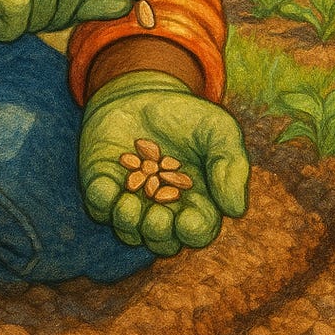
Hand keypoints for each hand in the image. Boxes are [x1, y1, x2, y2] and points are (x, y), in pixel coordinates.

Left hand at [79, 70, 248, 255]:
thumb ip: (230, 165)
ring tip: (130, 202)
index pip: (196, 230)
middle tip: (157, 215)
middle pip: (161, 240)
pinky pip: (98, 205)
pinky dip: (101, 200)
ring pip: (128, 230)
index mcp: (196, 203)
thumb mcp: (218, 130)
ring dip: (128, 222)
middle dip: (158, 233)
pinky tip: (107, 185)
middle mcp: (163, 210)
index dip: (193, 231)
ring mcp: (131, 201)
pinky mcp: (103, 186)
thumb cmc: (187, 117)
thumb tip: (235, 210)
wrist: (143, 93)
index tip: (187, 219)